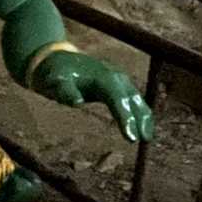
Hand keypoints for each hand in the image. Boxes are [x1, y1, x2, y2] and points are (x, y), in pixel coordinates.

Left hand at [31, 51, 154, 142]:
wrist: (59, 61)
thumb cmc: (56, 73)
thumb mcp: (55, 81)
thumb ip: (64, 91)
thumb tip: (77, 102)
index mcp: (103, 77)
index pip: (118, 98)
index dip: (125, 118)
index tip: (130, 137)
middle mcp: (116, 77)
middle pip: (132, 99)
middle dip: (140, 119)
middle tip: (144, 140)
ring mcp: (120, 81)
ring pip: (137, 100)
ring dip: (144, 118)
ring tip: (146, 138)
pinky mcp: (119, 87)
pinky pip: (133, 101)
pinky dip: (140, 114)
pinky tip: (142, 129)